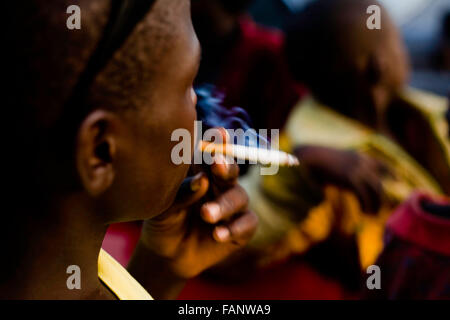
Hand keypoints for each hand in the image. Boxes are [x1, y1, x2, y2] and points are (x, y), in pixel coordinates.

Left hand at [128, 129, 257, 298]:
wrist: (169, 255)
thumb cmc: (164, 222)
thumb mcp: (163, 208)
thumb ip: (181, 192)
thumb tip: (202, 180)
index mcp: (202, 171)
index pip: (213, 152)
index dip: (219, 142)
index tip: (219, 133)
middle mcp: (221, 184)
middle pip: (231, 169)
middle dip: (226, 166)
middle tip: (217, 164)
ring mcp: (233, 205)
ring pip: (239, 196)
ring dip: (224, 205)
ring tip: (206, 215)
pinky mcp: (242, 228)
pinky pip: (247, 223)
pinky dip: (234, 228)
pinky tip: (217, 234)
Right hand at [295, 146, 389, 212]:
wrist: (310, 158)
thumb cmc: (318, 162)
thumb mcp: (336, 164)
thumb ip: (347, 172)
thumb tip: (350, 183)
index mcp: (360, 157)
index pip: (383, 165)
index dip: (392, 173)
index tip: (398, 181)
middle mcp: (363, 162)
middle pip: (380, 184)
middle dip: (382, 199)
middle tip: (381, 210)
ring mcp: (358, 170)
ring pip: (375, 191)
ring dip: (375, 205)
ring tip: (371, 215)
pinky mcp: (351, 179)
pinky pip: (363, 196)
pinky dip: (364, 206)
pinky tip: (363, 213)